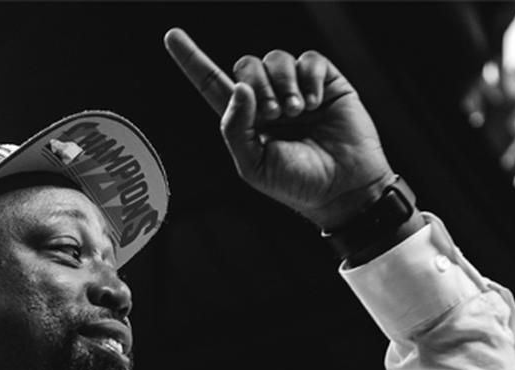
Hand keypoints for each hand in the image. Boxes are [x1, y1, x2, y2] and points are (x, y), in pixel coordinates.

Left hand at [164, 28, 394, 229]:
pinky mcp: (326, 82)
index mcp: (245, 121)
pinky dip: (309, 78)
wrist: (343, 188)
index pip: (212, 84)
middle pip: (245, 66)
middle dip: (257, 85)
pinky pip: (309, 59)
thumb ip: (235, 129)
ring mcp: (296, 89)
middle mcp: (268, 100)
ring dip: (284, 83)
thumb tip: (240, 88)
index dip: (192, 60)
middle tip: (276, 115)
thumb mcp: (253, 165)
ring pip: (276, 59)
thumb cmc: (297, 184)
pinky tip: (317, 102)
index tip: (171, 36)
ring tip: (298, 112)